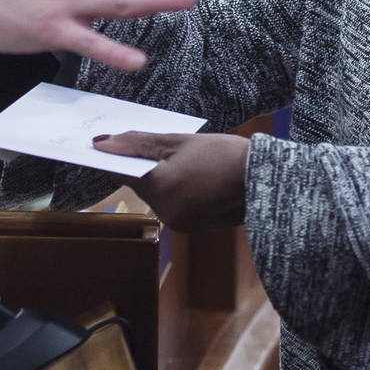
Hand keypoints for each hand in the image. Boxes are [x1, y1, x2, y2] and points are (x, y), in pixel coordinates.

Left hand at [91, 130, 248, 231]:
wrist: (267, 180)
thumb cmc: (225, 155)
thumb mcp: (180, 141)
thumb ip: (139, 143)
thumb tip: (102, 143)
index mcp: (158, 188)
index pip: (120, 172)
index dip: (115, 156)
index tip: (110, 144)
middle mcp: (164, 212)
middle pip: (141, 184)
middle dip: (145, 165)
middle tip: (160, 145)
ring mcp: (179, 223)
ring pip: (158, 195)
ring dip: (162, 179)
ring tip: (184, 159)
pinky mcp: (193, 227)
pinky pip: (174, 205)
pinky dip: (178, 191)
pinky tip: (195, 176)